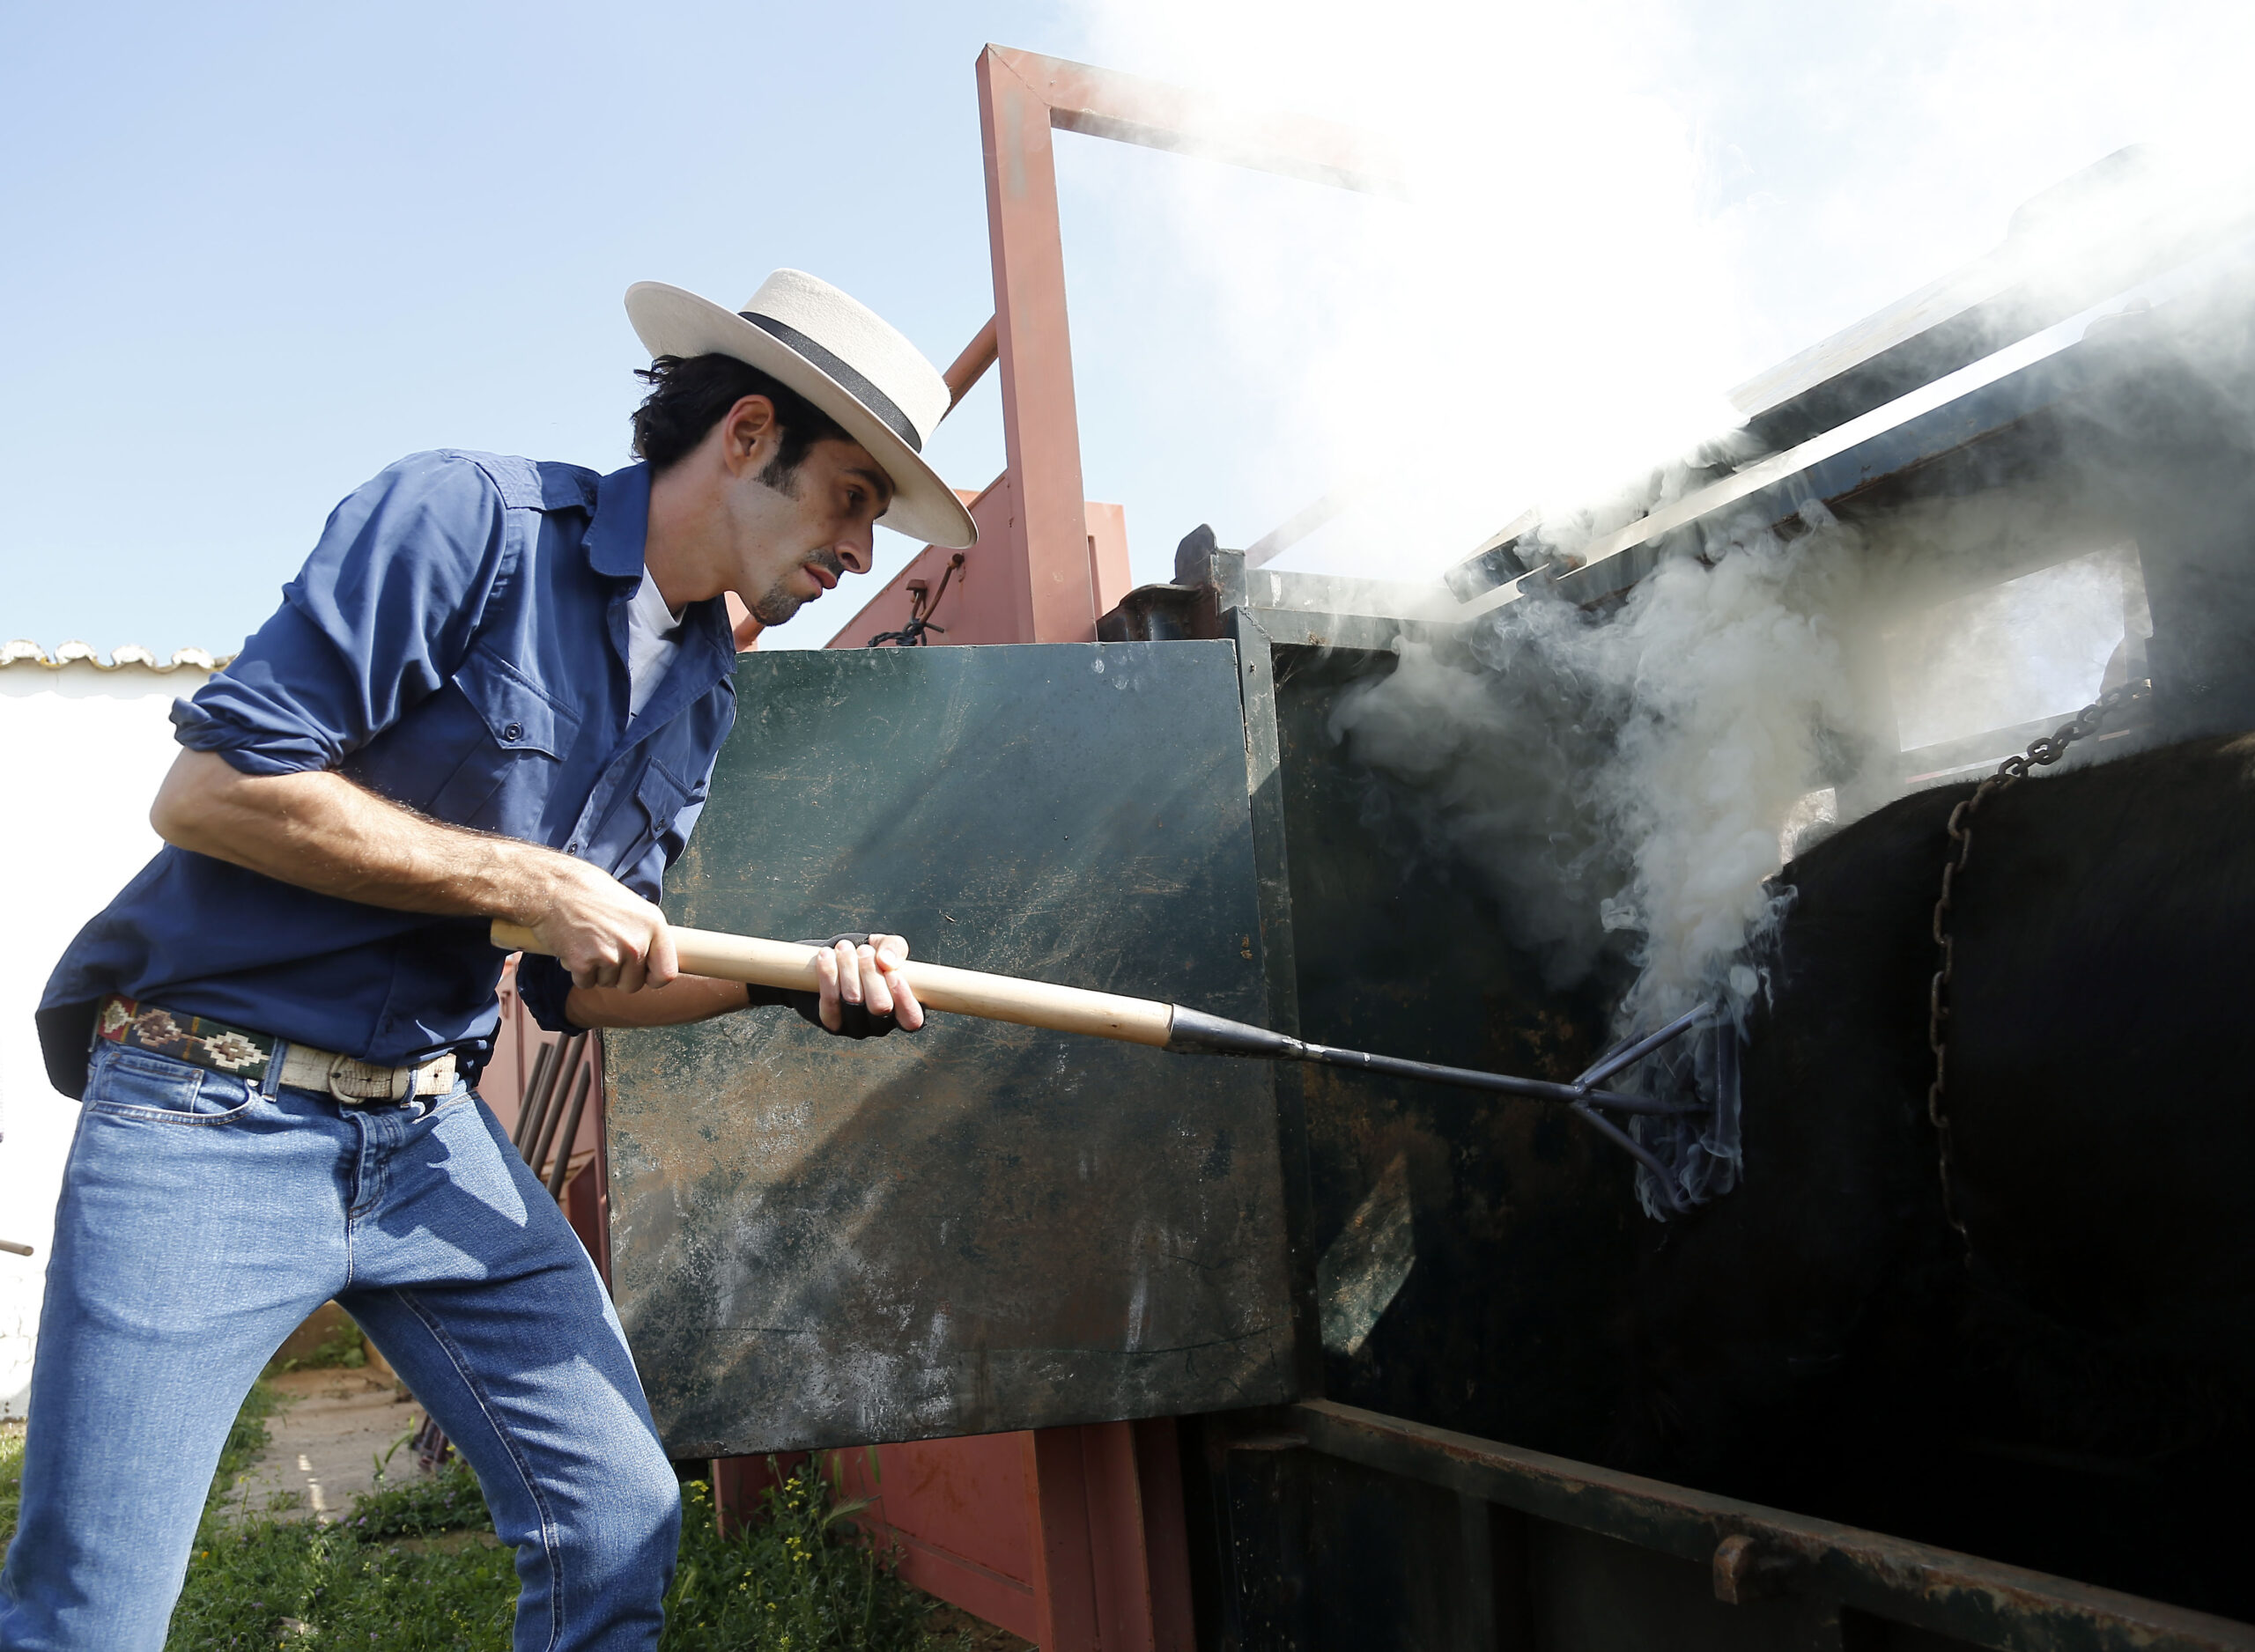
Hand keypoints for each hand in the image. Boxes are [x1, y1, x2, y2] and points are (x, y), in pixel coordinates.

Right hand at [531, 856, 677, 992]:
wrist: (555, 887)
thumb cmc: (591, 892)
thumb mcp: (632, 907)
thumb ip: (645, 934)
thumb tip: (653, 961)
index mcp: (654, 926)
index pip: (666, 973)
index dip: (653, 978)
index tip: (643, 975)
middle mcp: (636, 943)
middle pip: (633, 984)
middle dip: (618, 975)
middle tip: (604, 950)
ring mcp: (611, 955)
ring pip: (608, 983)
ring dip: (596, 970)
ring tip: (588, 941)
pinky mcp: (585, 963)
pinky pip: (585, 982)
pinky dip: (578, 971)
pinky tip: (574, 946)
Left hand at [814, 934, 924, 1033]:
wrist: (838, 959)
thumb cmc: (871, 956)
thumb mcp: (888, 947)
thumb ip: (895, 949)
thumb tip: (886, 961)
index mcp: (903, 1012)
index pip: (911, 1020)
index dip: (903, 997)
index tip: (892, 972)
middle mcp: (881, 1025)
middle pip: (879, 1006)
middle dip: (870, 973)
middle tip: (863, 950)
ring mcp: (856, 1027)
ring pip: (852, 1002)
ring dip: (848, 969)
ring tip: (844, 947)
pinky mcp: (832, 1023)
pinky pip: (829, 1003)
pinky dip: (828, 975)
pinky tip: (826, 955)